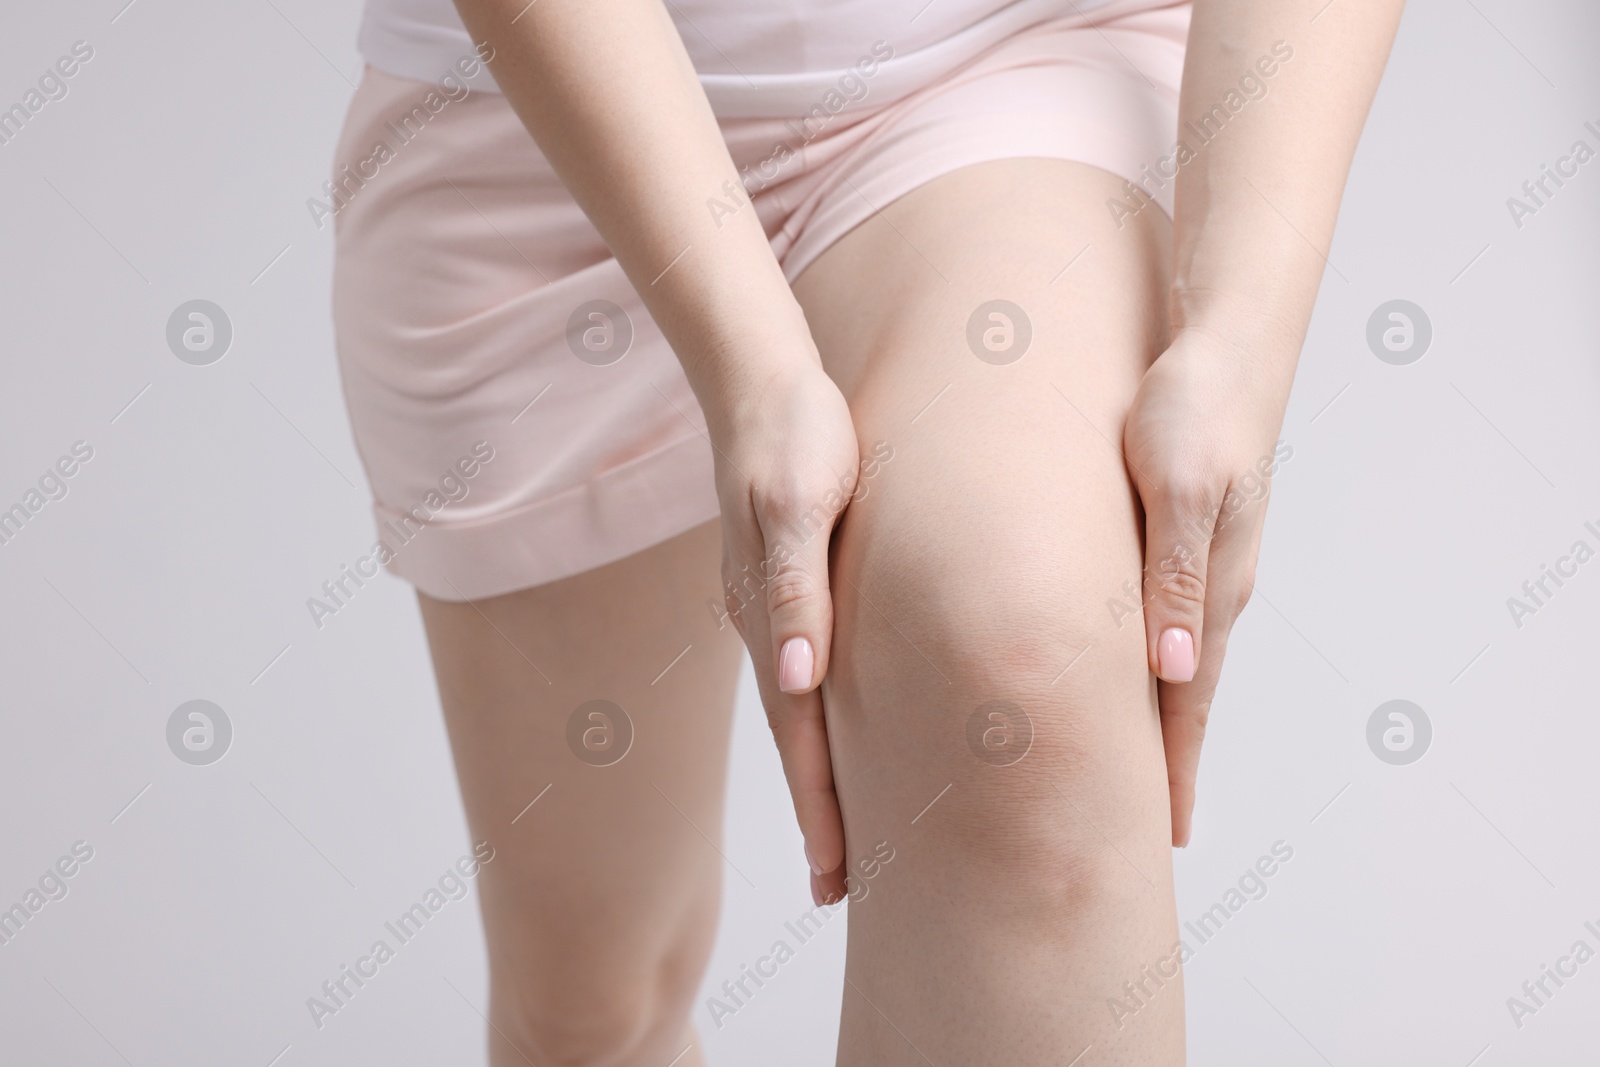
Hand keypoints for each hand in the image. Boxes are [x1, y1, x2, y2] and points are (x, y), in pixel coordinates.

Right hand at [710, 356, 858, 903]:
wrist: (758, 374)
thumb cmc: (792, 430)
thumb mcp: (794, 502)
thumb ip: (794, 589)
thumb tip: (799, 681)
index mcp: (773, 613)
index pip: (801, 735)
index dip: (821, 809)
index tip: (836, 877)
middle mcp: (769, 623)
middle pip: (799, 739)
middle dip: (819, 816)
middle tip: (839, 889)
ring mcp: (774, 606)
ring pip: (804, 712)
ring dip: (821, 775)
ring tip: (841, 834)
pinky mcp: (789, 582)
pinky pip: (808, 670)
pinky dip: (823, 721)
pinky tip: (836, 730)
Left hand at [1122, 325, 1294, 846]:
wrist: (1227, 339)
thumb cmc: (1192, 404)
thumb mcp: (1178, 484)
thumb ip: (1173, 576)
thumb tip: (1171, 670)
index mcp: (1208, 587)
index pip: (1186, 704)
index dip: (1171, 771)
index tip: (1161, 838)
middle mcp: (1211, 588)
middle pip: (1184, 697)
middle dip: (1167, 766)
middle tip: (1147, 835)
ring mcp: (1205, 564)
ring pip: (1175, 662)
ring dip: (1159, 719)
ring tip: (1136, 772)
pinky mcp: (1190, 536)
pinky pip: (1167, 619)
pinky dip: (1152, 667)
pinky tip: (1139, 676)